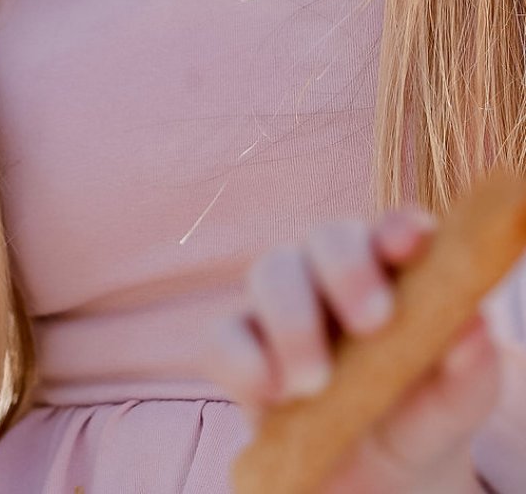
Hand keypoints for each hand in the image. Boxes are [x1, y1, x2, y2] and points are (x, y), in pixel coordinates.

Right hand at [204, 209, 501, 492]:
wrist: (372, 481)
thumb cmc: (418, 422)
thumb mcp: (453, 407)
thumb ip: (467, 372)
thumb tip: (474, 328)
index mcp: (389, 272)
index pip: (392, 232)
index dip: (397, 228)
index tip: (409, 244)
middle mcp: (328, 275)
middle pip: (325, 238)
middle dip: (345, 269)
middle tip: (372, 323)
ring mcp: (277, 306)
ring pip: (269, 273)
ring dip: (291, 318)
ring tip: (314, 382)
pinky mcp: (237, 349)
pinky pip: (222, 337)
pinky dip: (241, 359)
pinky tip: (269, 391)